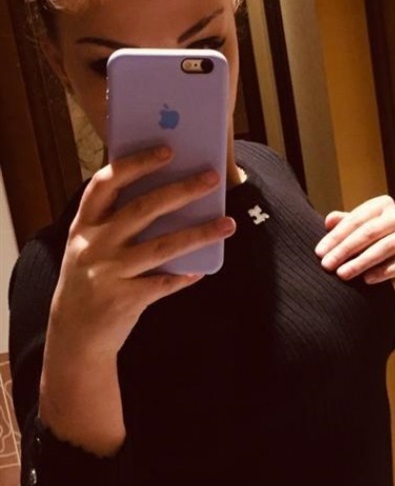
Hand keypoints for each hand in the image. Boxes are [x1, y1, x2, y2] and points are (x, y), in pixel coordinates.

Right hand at [51, 145, 234, 354]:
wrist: (75, 335)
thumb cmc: (91, 280)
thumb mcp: (90, 248)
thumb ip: (116, 223)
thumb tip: (168, 195)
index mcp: (84, 226)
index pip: (106, 183)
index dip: (136, 164)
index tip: (166, 150)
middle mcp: (93, 246)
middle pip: (142, 209)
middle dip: (180, 191)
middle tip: (211, 178)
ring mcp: (109, 274)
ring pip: (162, 247)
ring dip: (199, 233)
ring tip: (228, 224)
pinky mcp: (124, 300)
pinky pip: (164, 283)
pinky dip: (185, 275)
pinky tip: (203, 268)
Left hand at [314, 195, 394, 313]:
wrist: (387, 272)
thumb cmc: (363, 247)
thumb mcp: (350, 234)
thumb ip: (340, 225)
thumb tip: (330, 219)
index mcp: (382, 204)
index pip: (356, 220)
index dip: (335, 237)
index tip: (319, 253)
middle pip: (370, 232)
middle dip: (345, 250)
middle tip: (327, 265)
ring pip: (386, 247)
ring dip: (362, 262)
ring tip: (342, 274)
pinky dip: (384, 272)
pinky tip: (367, 280)